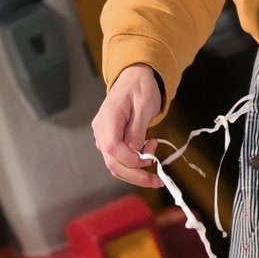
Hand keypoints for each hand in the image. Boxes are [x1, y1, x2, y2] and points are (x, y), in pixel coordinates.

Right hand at [92, 64, 162, 187]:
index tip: (150, 160)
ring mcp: (103, 136)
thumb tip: (136, 154)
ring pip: (115, 164)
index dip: (131, 160)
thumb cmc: (140, 87)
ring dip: (135, 172)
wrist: (134, 76)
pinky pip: (119, 158)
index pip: (113, 149)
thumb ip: (137, 131)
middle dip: (136, 175)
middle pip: (113, 163)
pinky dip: (133, 163)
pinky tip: (147, 154)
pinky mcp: (110, 139)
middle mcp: (101, 130)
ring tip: (154, 162)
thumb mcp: (144, 106)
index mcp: (107, 119)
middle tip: (157, 180)